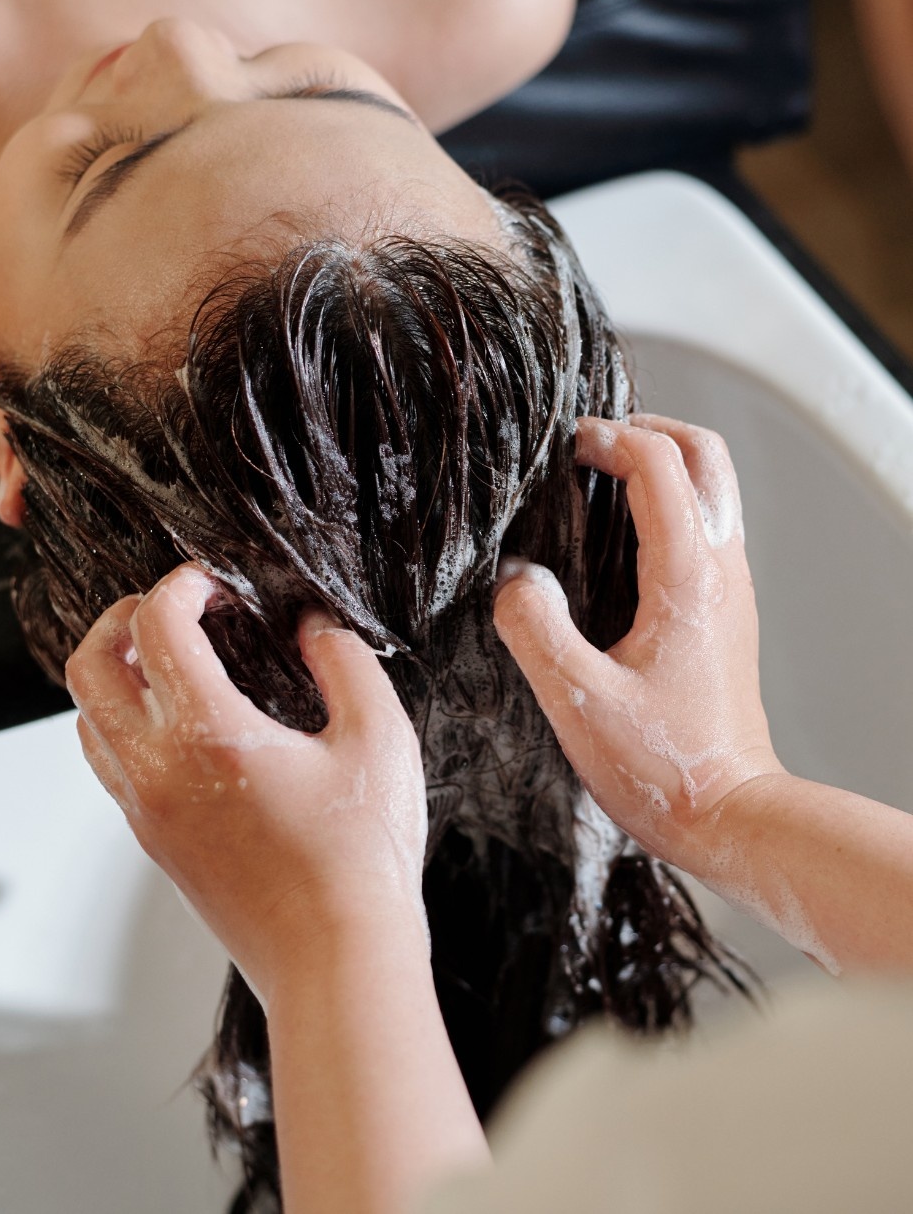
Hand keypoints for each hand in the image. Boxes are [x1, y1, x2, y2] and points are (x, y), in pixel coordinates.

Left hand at [66, 564, 428, 1002]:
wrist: (336, 963)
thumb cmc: (361, 862)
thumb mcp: (379, 737)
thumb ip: (343, 661)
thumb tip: (312, 626)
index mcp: (208, 735)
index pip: (155, 624)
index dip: (184, 583)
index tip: (219, 582)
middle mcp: (158, 771)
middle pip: (88, 665)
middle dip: (124, 616)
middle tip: (179, 608)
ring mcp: (146, 812)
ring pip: (88, 718)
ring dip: (119, 673)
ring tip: (179, 661)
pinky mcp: (154, 842)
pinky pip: (110, 764)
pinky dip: (128, 722)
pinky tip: (189, 722)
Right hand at [494, 414, 782, 876]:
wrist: (729, 814)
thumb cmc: (663, 767)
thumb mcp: (578, 701)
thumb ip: (535, 629)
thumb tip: (514, 579)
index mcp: (686, 577)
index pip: (658, 464)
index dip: (607, 439)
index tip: (564, 448)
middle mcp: (719, 570)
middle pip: (704, 455)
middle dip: (647, 430)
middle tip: (592, 443)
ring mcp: (730, 589)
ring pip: (711, 487)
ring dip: (660, 463)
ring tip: (599, 478)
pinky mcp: (726, 612)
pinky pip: (705, 526)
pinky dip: (667, 503)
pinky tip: (616, 540)